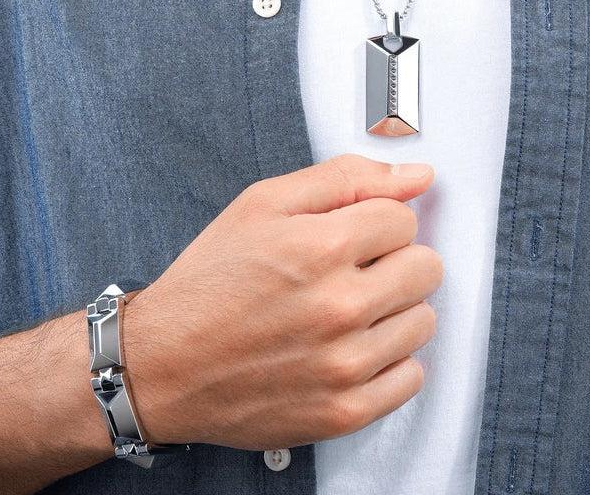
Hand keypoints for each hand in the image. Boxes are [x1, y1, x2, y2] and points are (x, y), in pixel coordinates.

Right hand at [125, 154, 441, 449]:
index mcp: (320, 248)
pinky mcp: (344, 412)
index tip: (353, 235)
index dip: (377, 221)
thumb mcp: (263, 204)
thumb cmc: (210, 282)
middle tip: (351, 270)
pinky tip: (349, 346)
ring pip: (423, 320)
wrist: (162, 364)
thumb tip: (417, 177)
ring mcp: (344, 366)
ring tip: (344, 309)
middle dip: (393, 260)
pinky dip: (388, 360)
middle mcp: (339, 308)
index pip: (406, 218)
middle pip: (426, 268)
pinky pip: (411, 376)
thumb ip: (346, 179)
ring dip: (392, 310)